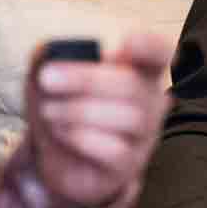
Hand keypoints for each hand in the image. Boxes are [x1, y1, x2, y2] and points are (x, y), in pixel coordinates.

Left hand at [25, 31, 174, 205]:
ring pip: (130, 117)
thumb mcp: (51, 79)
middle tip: (47, 79)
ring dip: (79, 111)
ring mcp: (143, 136)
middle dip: (85, 79)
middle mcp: (149, 102)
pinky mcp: (129, 165)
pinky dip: (82, 137)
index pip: (159, 53)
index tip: (127, 42)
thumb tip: (47, 53)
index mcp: (137, 71)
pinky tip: (61, 132)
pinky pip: (116, 150)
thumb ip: (48, 59)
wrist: (59, 158)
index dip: (149, 45)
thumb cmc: (65, 110)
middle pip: (132, 85)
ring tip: (49, 111)